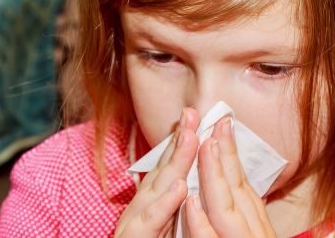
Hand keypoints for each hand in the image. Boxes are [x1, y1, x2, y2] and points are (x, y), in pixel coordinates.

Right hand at [114, 109, 200, 237]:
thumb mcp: (165, 222)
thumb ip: (174, 202)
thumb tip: (191, 179)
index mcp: (153, 202)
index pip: (169, 167)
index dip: (182, 140)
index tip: (198, 115)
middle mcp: (143, 207)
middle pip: (164, 169)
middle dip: (179, 140)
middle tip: (194, 112)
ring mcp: (136, 222)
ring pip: (157, 189)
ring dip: (174, 162)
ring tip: (191, 137)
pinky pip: (151, 222)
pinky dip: (165, 205)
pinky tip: (180, 188)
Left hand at [185, 116, 276, 236]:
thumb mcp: (249, 233)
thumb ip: (243, 214)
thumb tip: (235, 183)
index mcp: (255, 225)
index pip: (241, 183)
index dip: (231, 154)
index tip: (222, 124)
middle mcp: (253, 232)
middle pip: (237, 189)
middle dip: (226, 155)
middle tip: (217, 122)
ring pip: (225, 210)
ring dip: (214, 178)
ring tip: (206, 147)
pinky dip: (201, 224)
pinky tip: (191, 203)